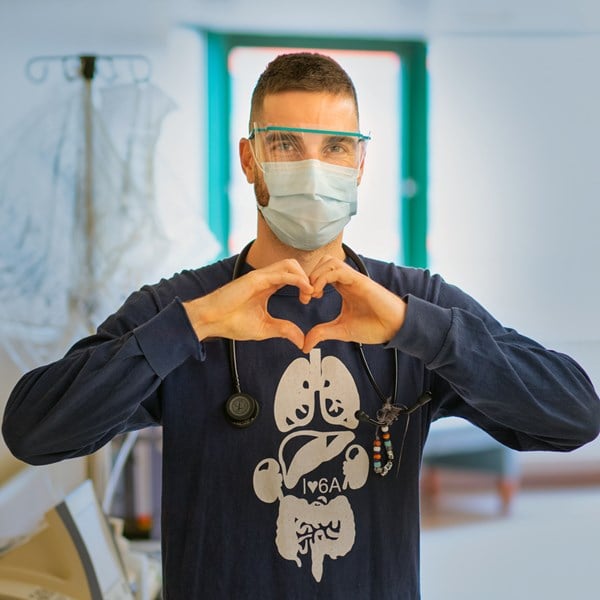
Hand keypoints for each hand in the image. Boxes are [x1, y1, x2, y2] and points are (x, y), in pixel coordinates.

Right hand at [183, 259, 313, 350]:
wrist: (210, 320)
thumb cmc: (231, 322)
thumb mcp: (264, 328)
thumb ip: (284, 330)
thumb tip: (301, 341)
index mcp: (267, 286)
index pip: (292, 276)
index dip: (305, 285)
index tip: (310, 299)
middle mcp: (265, 278)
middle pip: (293, 266)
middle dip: (308, 278)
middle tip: (312, 296)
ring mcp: (260, 277)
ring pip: (290, 264)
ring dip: (305, 276)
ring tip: (310, 293)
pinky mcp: (256, 279)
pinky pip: (282, 273)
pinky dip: (298, 279)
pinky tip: (306, 290)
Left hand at [302, 255, 406, 352]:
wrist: (394, 328)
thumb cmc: (374, 326)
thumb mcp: (341, 331)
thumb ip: (323, 333)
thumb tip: (305, 344)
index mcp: (343, 287)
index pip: (321, 273)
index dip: (308, 283)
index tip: (305, 300)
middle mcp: (347, 280)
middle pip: (323, 262)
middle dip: (309, 276)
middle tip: (307, 296)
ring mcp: (354, 279)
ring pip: (329, 261)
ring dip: (315, 275)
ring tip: (313, 293)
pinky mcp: (359, 281)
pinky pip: (338, 269)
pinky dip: (323, 278)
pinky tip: (319, 293)